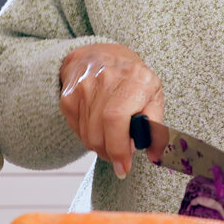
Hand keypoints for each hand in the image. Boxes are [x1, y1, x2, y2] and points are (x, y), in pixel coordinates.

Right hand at [58, 43, 163, 177]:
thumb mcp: (153, 94)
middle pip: (99, 133)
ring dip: (100, 147)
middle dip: (110, 153)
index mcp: (134, 79)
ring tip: (111, 140)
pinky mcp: (68, 97)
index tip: (124, 167)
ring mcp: (83, 88)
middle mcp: (105, 80)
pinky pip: (77, 130)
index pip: (116, 119)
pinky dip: (89, 137)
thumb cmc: (132, 79)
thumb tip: (154, 154)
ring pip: (87, 136)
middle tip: (120, 157)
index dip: (119, 148)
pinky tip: (99, 127)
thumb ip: (156, 125)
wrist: (99, 55)